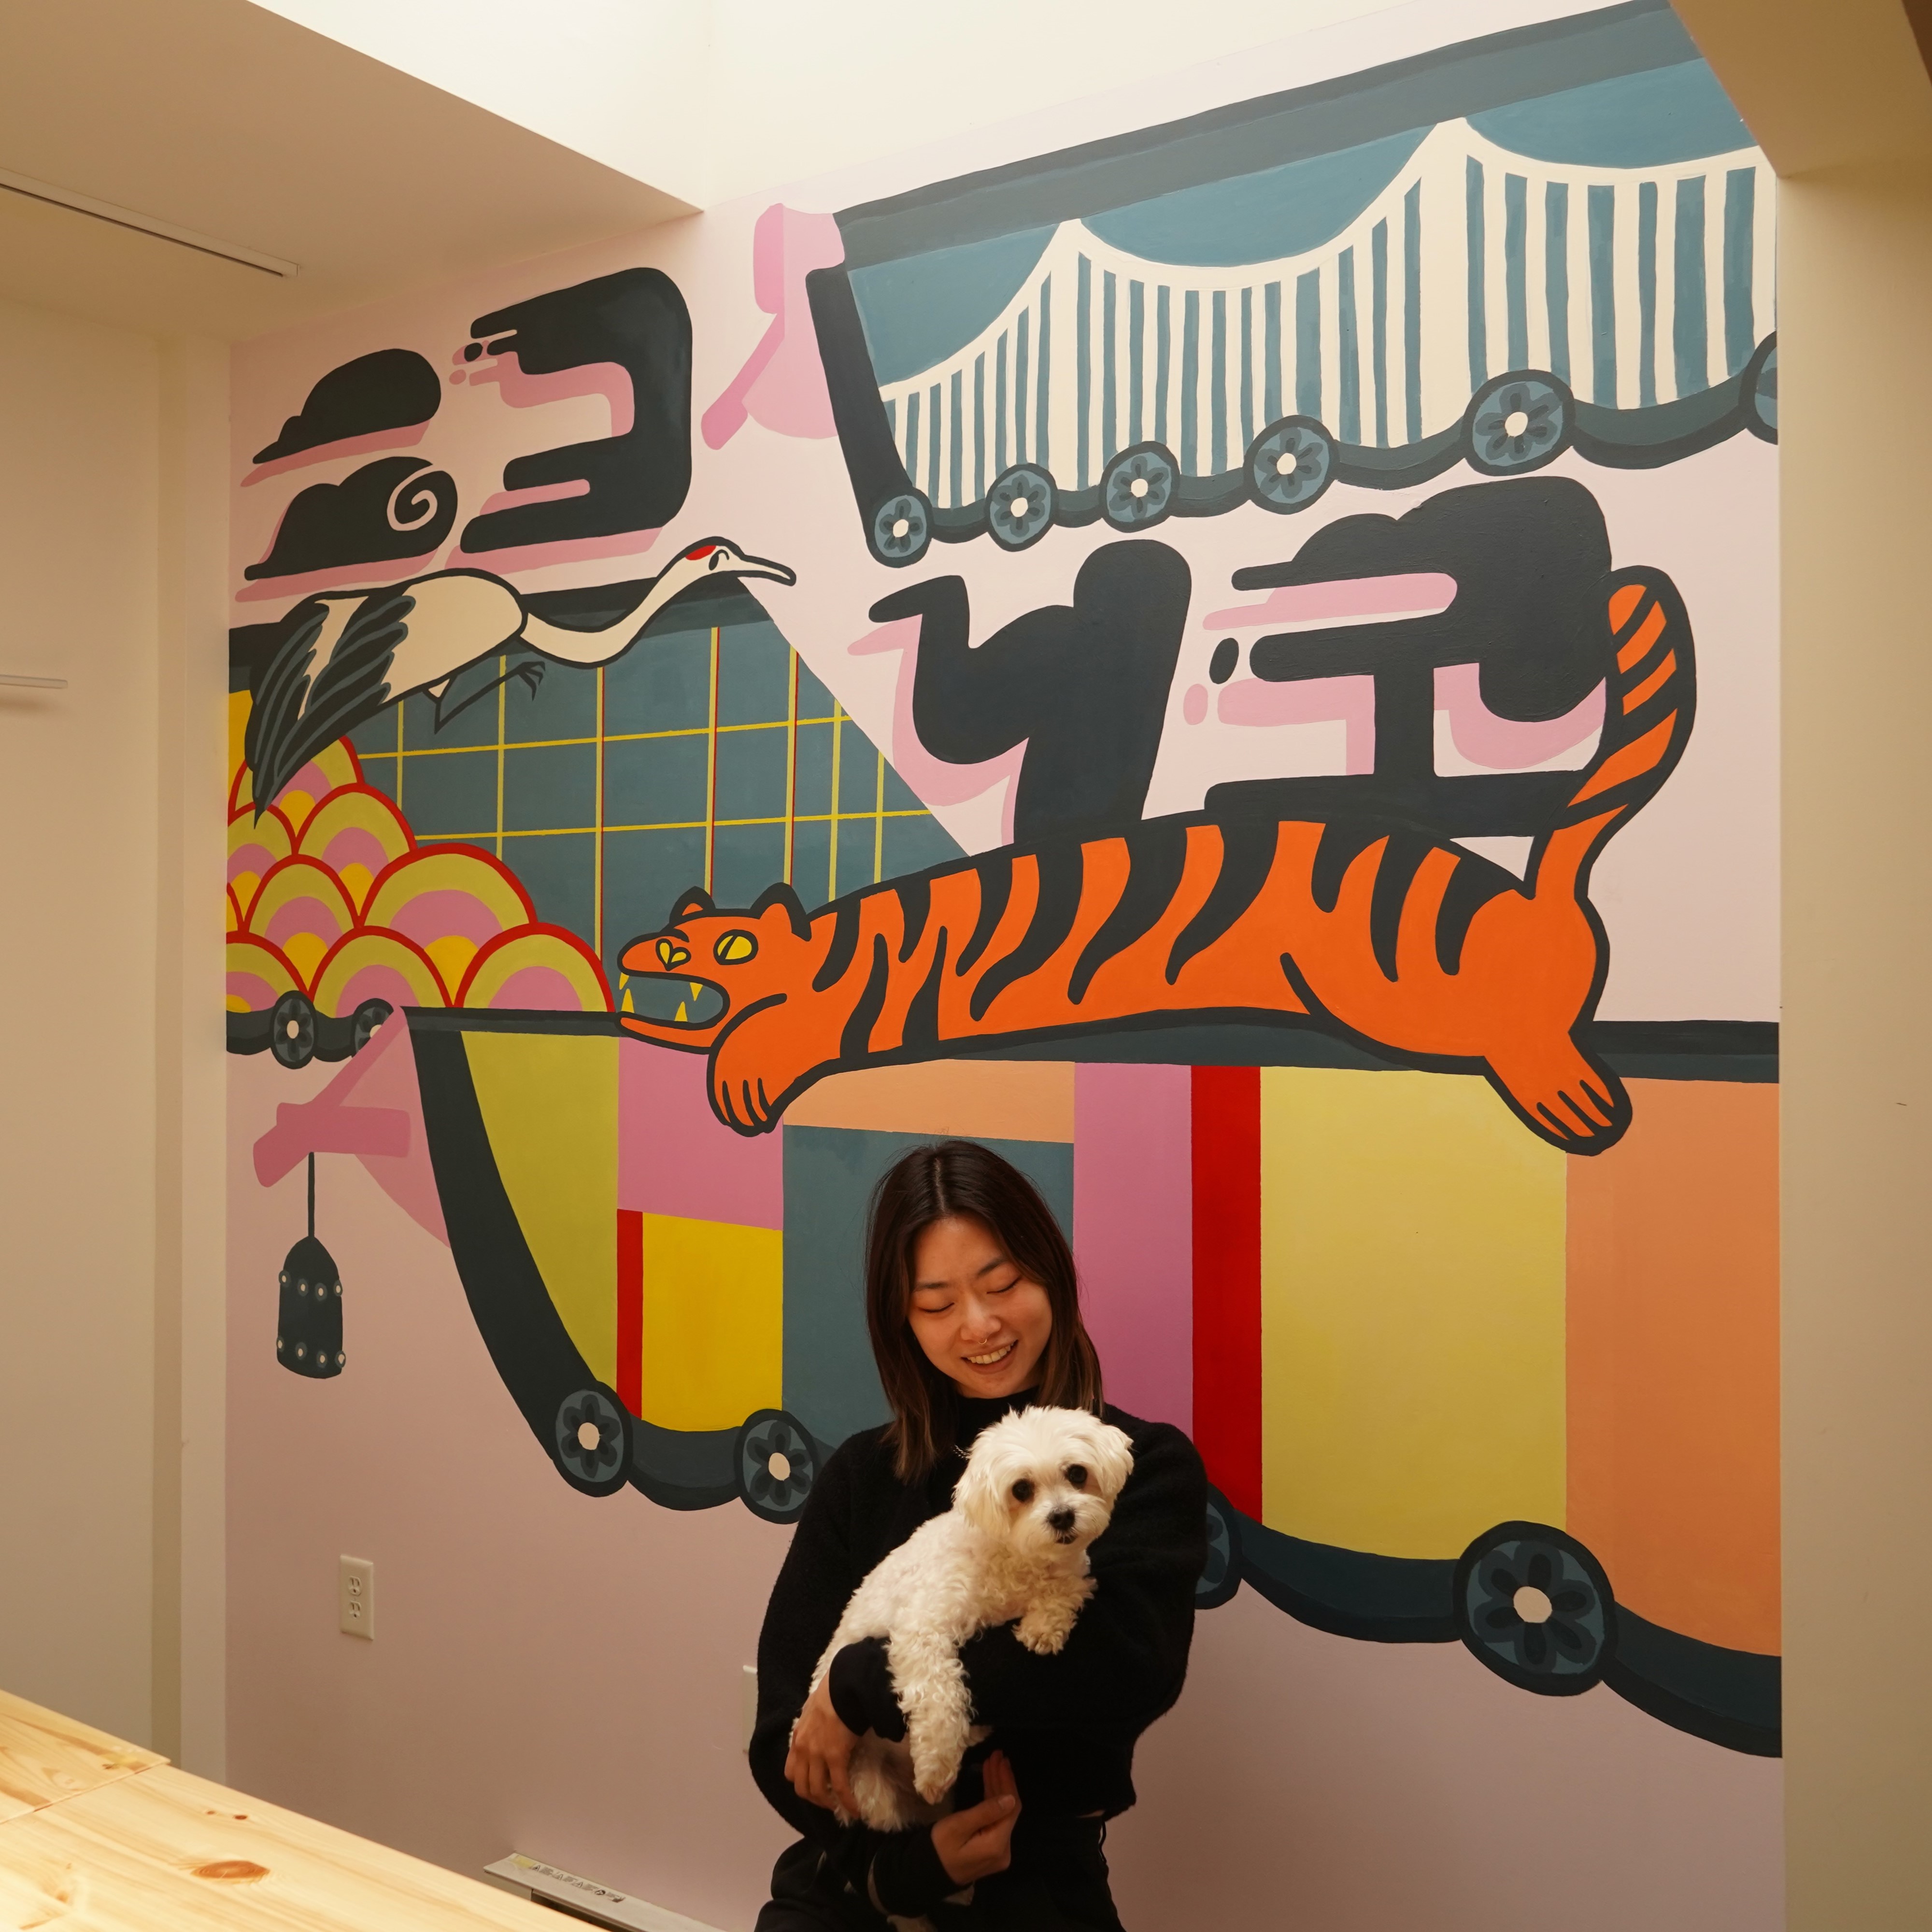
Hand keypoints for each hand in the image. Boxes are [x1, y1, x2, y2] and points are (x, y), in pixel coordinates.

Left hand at [784, 1677, 858, 1814]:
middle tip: (827, 1800)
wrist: (843, 1687)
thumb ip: (812, 1725)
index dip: (801, 1783)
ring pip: (817, 1791)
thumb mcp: (813, 1710)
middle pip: (801, 1786)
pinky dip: (846, 1801)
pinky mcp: (835, 1757)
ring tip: (839, 1806)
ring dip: (827, 1802)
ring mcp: (817, 1755)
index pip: (791, 1772)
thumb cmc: (832, 1694)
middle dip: (813, 1798)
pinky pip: (839, 1787)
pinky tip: (854, 1808)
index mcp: (798, 1739)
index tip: (814, 1786)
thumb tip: (821, 1729)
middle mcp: (803, 1750)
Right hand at [931, 1751, 1019, 1884]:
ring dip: (997, 1789)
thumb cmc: (938, 1847)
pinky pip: (995, 1821)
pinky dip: (992, 1802)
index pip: (1011, 1808)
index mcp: (997, 1844)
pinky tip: (990, 1784)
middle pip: (1008, 1810)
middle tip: (997, 1756)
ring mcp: (997, 1851)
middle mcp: (1003, 1850)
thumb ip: (986, 1812)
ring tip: (993, 1764)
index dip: (1007, 1782)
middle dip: (1003, 1781)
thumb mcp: (959, 1826)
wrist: (926, 1873)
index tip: (1000, 1759)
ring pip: (1002, 1814)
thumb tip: (1010, 1798)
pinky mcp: (990, 1850)